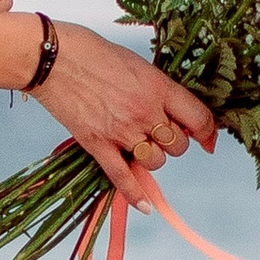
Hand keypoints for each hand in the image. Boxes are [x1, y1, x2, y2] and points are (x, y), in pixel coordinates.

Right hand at [33, 23, 217, 199]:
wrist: (52, 58)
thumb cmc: (93, 53)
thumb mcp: (137, 65)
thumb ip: (157, 90)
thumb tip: (174, 112)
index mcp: (158, 87)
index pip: (198, 119)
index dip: (207, 132)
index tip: (207, 139)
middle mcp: (144, 112)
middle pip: (177, 146)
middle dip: (173, 143)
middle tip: (160, 134)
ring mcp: (121, 131)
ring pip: (155, 162)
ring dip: (152, 158)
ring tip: (139, 145)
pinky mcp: (97, 144)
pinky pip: (123, 177)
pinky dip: (135, 194)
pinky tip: (145, 206)